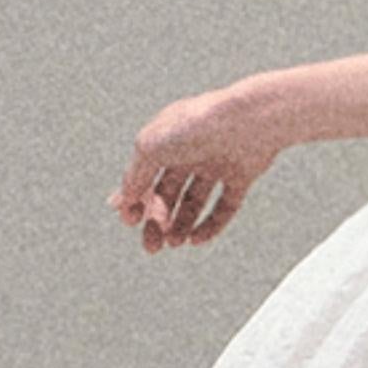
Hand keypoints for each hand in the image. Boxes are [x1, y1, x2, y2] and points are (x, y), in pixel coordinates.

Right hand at [105, 82, 286, 253]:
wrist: (246, 121)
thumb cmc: (194, 127)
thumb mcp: (150, 148)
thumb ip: (134, 175)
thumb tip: (121, 201)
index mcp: (165, 139)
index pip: (144, 176)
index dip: (134, 201)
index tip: (130, 221)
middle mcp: (190, 150)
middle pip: (168, 194)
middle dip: (157, 221)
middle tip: (153, 246)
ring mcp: (216, 162)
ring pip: (194, 202)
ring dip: (181, 225)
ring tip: (175, 242)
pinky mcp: (242, 173)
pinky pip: (224, 205)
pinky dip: (211, 225)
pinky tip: (197, 240)